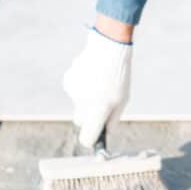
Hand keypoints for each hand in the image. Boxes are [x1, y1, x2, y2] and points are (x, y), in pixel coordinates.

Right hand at [61, 28, 132, 146]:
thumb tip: (106, 132)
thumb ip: (113, 119)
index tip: (93, 140)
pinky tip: (91, 76)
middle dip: (88, 118)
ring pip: (78, 104)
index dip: (90, 140)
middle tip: (100, 107)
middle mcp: (83, 103)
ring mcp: (73, 92)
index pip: (87, 137)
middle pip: (80, 121)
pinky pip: (75, 91)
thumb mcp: (122, 99)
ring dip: (86, 99)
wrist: (108, 48)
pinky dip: (82, 88)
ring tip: (99, 84)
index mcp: (99, 110)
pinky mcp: (68, 82)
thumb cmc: (119, 76)